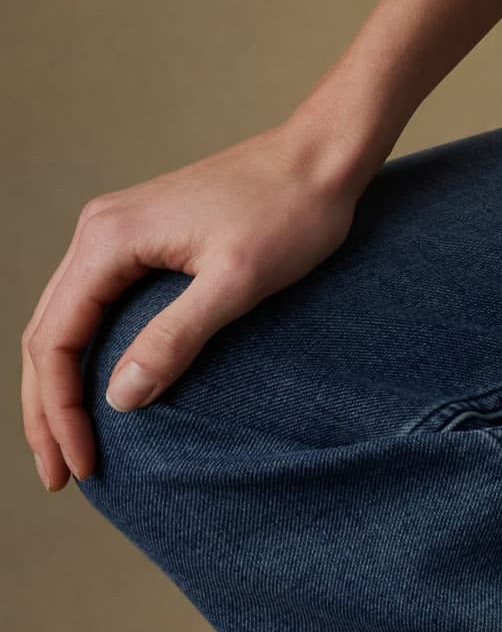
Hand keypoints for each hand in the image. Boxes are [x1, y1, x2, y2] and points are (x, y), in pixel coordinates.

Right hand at [21, 117, 370, 489]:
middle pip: (47, 334)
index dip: (59, 411)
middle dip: (47, 410)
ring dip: (60, 385)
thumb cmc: (291, 212)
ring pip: (65, 321)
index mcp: (109, 239)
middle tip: (60, 476)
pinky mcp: (144, 238)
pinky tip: (99, 389)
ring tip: (68, 445)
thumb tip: (118, 399)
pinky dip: (86, 353)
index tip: (81, 465)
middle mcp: (99, 231)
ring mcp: (118, 231)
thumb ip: (175, 338)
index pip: (55, 341)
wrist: (324, 155)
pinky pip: (96, 305)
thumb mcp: (237, 282)